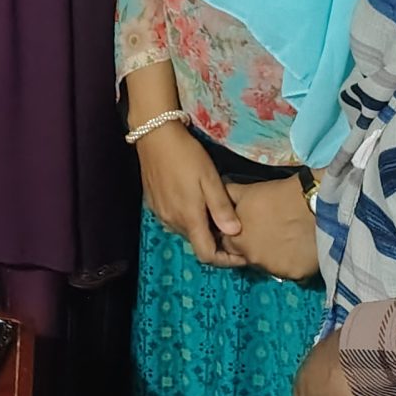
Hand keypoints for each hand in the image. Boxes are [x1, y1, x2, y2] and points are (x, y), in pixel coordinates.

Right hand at [134, 120, 245, 267]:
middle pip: (197, 243)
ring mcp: (161, 213)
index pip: (206, 255)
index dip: (225, 261)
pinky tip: (195, 200)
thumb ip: (221, 208)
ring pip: (185, 231)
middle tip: (233, 226)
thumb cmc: (186, 155)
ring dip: (201, 228)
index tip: (241, 254)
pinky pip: (174, 219)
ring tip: (215, 212)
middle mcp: (172, 221)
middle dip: (215, 241)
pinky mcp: (153, 203)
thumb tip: (235, 233)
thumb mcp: (210, 179)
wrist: (154, 134)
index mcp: (189, 218)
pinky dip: (187, 217)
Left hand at [222, 174, 320, 279]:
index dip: (235, 235)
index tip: (246, 227)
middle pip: (248, 256)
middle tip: (268, 232)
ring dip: (273, 255)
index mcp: (237, 240)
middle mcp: (252, 259)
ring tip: (287, 238)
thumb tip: (217, 200)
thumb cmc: (280, 195)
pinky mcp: (296, 275)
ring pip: (269, 265)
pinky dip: (293, 262)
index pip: (227, 245)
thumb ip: (227, 199)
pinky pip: (291, 271)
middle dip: (254, 247)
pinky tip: (301, 248)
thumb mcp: (247, 192)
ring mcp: (274, 269)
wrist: (319, 207)